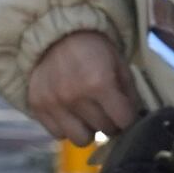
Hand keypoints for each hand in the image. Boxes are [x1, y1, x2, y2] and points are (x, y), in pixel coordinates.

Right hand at [22, 28, 141, 142]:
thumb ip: (129, 94)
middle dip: (110, 121)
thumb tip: (135, 120)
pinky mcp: (38, 107)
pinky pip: (58, 134)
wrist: (55, 33)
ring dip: (88, 129)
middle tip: (105, 107)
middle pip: (105, 130)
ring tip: (87, 113)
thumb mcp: (119, 64)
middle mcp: (74, 96)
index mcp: (99, 83)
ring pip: (81, 139)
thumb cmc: (93, 48)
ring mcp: (54, 103)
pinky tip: (70, 112)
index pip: (124, 121)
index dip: (128, 117)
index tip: (125, 111)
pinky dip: (67, 127)